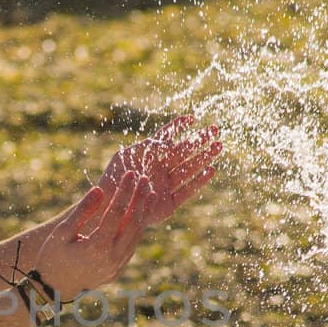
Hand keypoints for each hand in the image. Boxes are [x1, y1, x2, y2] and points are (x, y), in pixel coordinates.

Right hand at [34, 170, 152, 300]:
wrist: (53, 289)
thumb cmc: (52, 257)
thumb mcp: (63, 232)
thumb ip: (82, 210)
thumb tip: (100, 189)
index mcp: (97, 246)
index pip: (117, 212)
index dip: (125, 191)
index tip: (130, 174)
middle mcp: (112, 257)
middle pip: (133, 222)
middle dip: (140, 199)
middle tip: (144, 179)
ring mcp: (116, 266)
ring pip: (136, 236)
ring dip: (143, 213)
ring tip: (147, 194)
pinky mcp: (117, 271)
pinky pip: (131, 247)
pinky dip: (136, 229)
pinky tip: (138, 215)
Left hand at [97, 115, 221, 227]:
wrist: (109, 208)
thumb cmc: (112, 181)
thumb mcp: (125, 158)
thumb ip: (146, 148)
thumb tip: (168, 141)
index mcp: (149, 157)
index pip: (167, 138)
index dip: (179, 127)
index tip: (193, 118)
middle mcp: (160, 170)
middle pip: (184, 152)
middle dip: (199, 141)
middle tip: (215, 129)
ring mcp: (166, 186)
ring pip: (189, 169)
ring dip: (204, 157)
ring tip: (219, 146)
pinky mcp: (169, 204)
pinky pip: (187, 191)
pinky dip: (199, 181)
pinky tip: (211, 170)